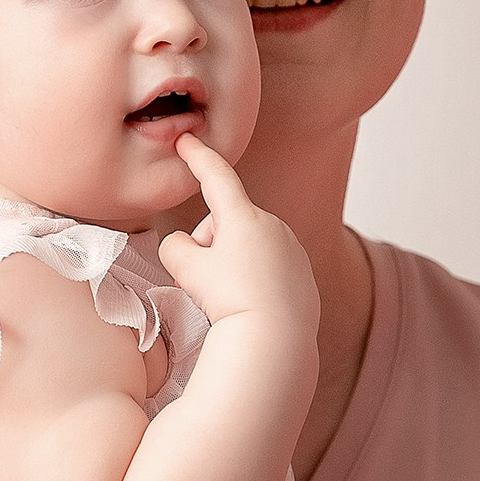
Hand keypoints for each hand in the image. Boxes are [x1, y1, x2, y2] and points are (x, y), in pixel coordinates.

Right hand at [158, 135, 318, 333]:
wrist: (275, 340)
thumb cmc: (231, 301)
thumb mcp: (186, 269)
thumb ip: (176, 246)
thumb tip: (186, 246)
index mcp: (245, 218)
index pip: (217, 177)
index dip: (198, 157)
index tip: (186, 140)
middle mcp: (274, 226)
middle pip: (225, 224)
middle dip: (209, 245)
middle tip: (205, 281)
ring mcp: (292, 250)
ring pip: (245, 247)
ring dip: (230, 265)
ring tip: (231, 299)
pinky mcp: (303, 274)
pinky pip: (267, 268)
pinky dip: (253, 282)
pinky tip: (251, 307)